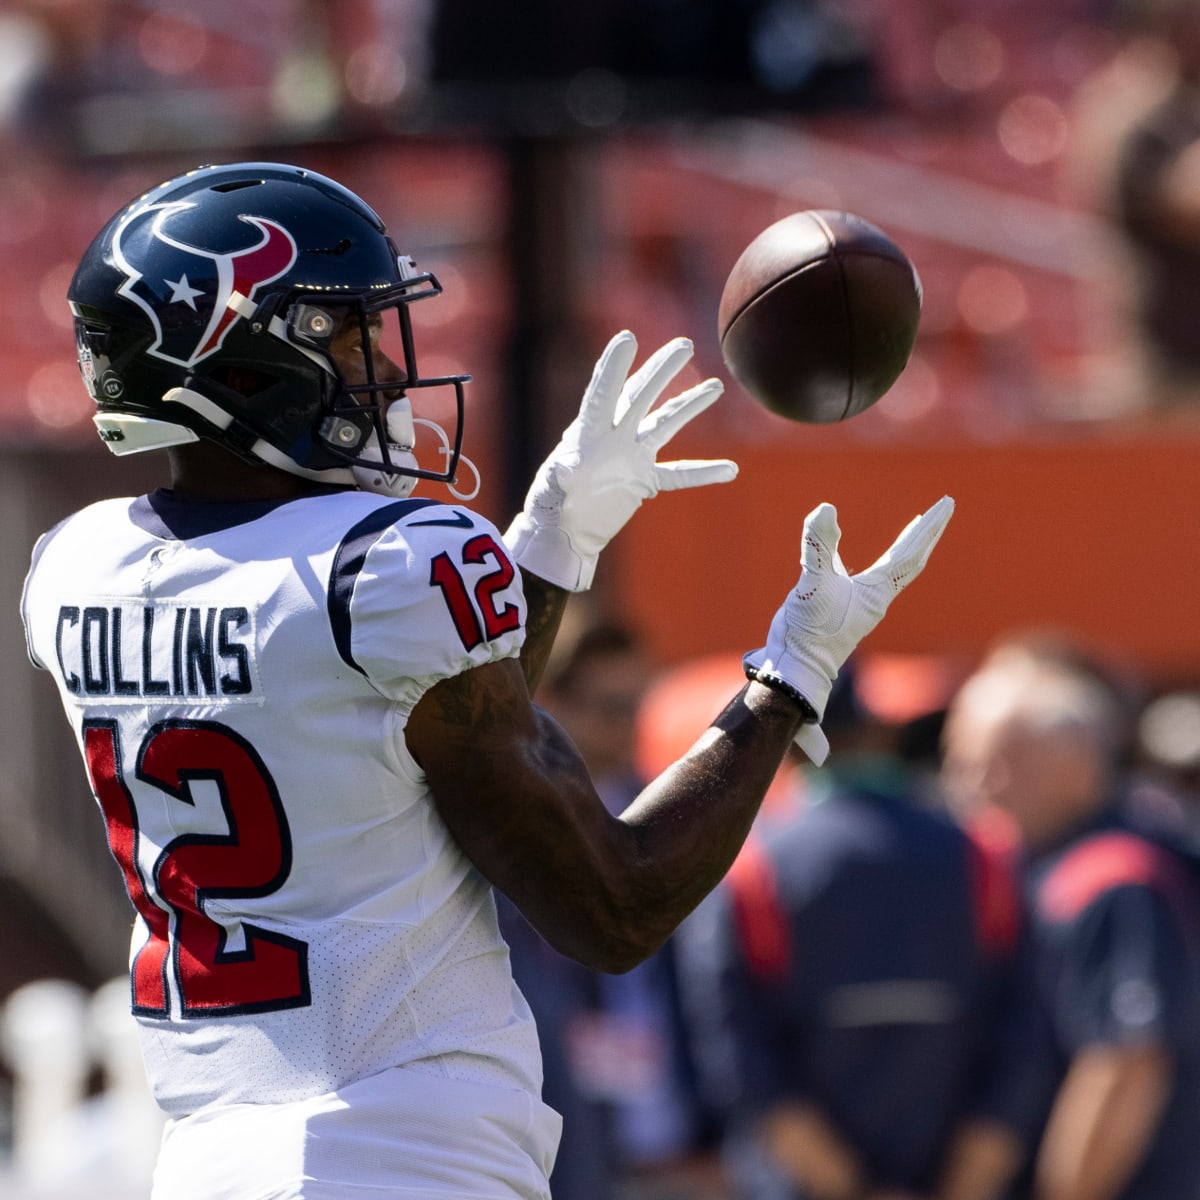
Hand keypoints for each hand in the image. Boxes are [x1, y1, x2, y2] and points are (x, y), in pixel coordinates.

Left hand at [504, 330, 737, 590]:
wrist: (565, 531)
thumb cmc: (550, 506)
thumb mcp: (549, 490)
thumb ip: (558, 478)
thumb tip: (568, 468)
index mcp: (587, 432)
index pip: (603, 393)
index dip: (613, 367)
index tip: (627, 339)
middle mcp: (613, 436)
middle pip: (640, 395)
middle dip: (661, 370)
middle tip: (684, 345)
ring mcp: (632, 456)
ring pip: (665, 424)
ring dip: (689, 405)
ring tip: (715, 386)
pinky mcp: (644, 480)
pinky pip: (679, 474)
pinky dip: (703, 473)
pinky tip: (730, 470)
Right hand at [745, 496, 954, 763]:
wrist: (795, 669)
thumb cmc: (809, 633)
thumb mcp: (813, 584)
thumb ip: (819, 547)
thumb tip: (825, 510)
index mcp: (876, 592)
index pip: (910, 553)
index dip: (928, 527)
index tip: (946, 503)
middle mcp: (874, 596)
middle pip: (911, 560)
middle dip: (926, 533)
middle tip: (943, 508)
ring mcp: (858, 602)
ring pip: (892, 568)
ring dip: (906, 546)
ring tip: (915, 528)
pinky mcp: (837, 604)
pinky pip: (863, 574)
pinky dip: (867, 557)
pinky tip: (849, 549)